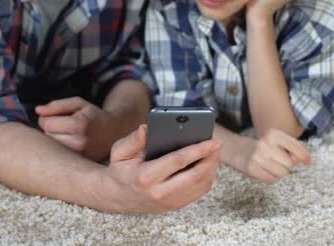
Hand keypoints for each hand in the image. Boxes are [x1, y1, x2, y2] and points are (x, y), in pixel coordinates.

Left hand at [36, 97, 116, 153]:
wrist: (112, 132)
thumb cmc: (92, 115)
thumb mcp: (78, 103)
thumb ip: (57, 105)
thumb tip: (38, 111)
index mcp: (79, 126)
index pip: (46, 123)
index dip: (48, 118)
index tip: (58, 117)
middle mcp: (79, 143)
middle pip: (47, 136)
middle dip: (51, 129)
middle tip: (65, 126)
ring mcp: (79, 156)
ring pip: (51, 147)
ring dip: (55, 140)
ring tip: (68, 135)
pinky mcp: (78, 163)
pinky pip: (58, 156)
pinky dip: (60, 149)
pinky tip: (70, 144)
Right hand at [103, 125, 222, 212]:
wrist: (115, 197)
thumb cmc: (120, 170)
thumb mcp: (119, 152)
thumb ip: (133, 140)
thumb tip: (147, 128)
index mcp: (146, 177)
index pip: (179, 161)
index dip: (199, 150)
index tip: (213, 140)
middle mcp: (160, 193)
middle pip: (196, 176)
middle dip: (211, 158)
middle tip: (219, 144)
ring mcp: (170, 202)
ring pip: (201, 185)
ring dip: (212, 167)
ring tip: (215, 151)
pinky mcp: (176, 205)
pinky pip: (199, 191)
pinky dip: (207, 176)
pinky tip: (208, 163)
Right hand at [234, 128, 311, 183]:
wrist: (235, 149)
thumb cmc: (261, 146)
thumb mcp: (275, 141)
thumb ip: (290, 148)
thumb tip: (304, 161)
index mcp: (273, 134)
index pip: (295, 147)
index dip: (304, 156)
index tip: (308, 162)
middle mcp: (266, 144)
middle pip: (290, 164)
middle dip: (287, 166)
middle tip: (278, 162)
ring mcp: (258, 157)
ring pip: (282, 173)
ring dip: (279, 172)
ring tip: (270, 166)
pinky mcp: (252, 169)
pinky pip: (271, 179)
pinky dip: (270, 177)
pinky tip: (264, 171)